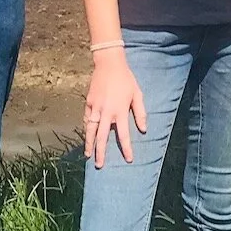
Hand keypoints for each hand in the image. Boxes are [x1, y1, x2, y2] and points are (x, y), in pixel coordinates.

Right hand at [84, 53, 146, 168]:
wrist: (109, 64)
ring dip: (89, 144)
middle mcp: (106, 112)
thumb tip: (143, 130)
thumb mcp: (137, 94)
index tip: (129, 159)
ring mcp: (96, 108)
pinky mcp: (89, 102)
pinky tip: (87, 137)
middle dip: (101, 152)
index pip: (123, 135)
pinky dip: (86, 129)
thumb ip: (140, 113)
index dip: (127, 148)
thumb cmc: (126, 79)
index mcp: (120, 111)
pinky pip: (86, 119)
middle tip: (100, 165)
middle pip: (102, 137)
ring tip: (88, 156)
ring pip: (90, 130)